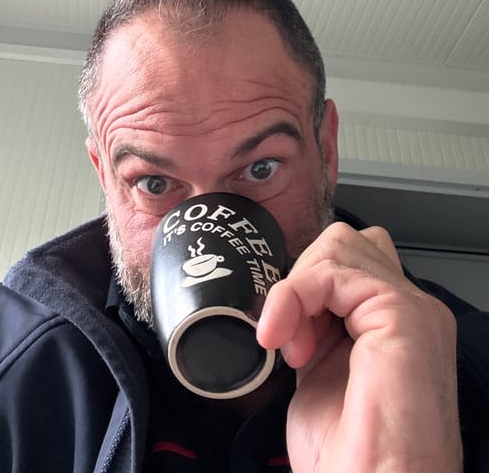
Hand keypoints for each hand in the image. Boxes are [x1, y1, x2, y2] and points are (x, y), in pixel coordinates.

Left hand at [257, 222, 461, 472]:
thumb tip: (287, 301)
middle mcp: (412, 311)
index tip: (283, 335)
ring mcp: (413, 309)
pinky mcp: (403, 315)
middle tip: (290, 337)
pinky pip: (336, 270)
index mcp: (394, 326)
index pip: (347, 263)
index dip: (306, 287)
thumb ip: (314, 327)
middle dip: (302, 280)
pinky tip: (290, 342)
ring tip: (294, 345)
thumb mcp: (319, 372)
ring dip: (298, 290)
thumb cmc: (351, 458)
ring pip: (339, 246)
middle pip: (344, 244)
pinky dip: (297, 295)